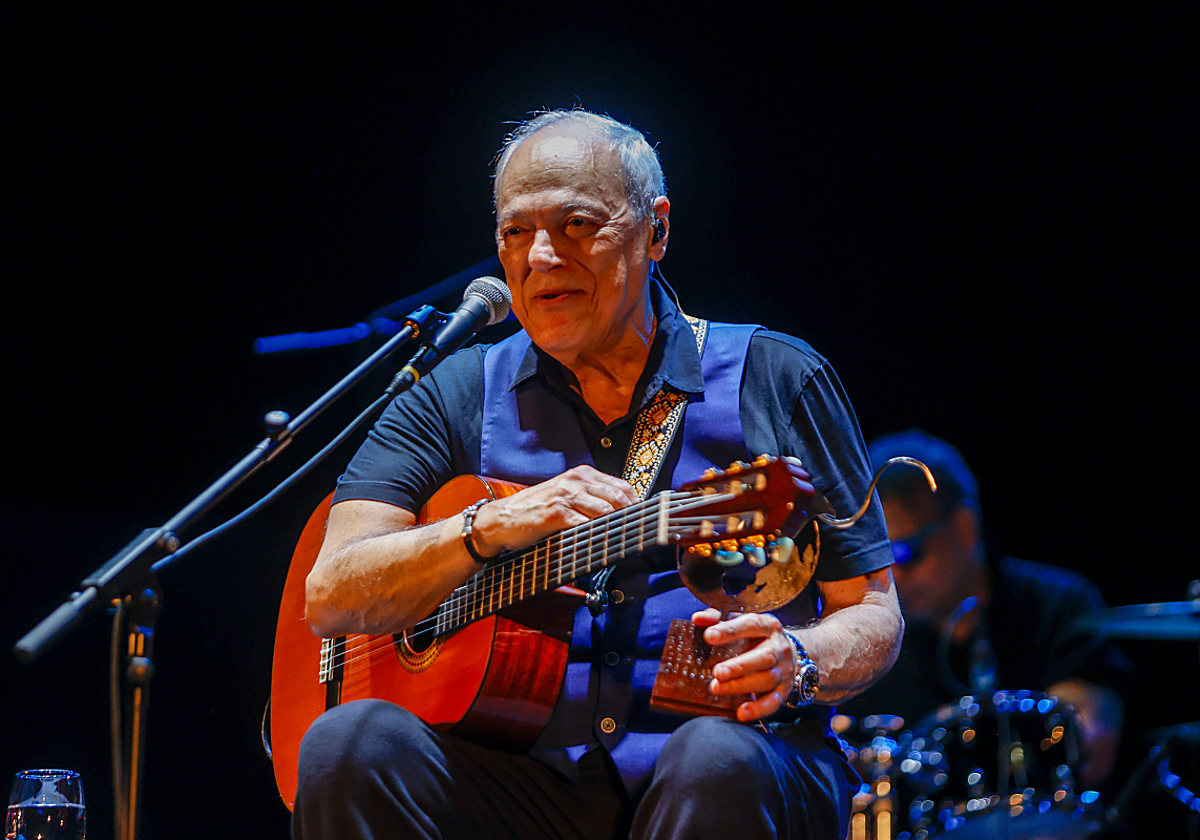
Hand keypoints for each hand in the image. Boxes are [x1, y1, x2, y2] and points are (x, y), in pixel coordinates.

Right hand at [471, 466, 637, 555]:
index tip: (648, 521)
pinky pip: (586, 525)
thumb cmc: (536, 511)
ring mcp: (567, 495)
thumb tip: (624, 516)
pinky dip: (597, 536)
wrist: (501, 520)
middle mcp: (576, 480)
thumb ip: (592, 500)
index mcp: (582, 474)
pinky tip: (603, 544)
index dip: (638, 505)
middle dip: (633, 518)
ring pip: (606, 511)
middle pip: (620, 498)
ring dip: (617, 528)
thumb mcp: (566, 497)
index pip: (624, 486)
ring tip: (627, 541)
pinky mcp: (557, 513)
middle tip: (644, 534)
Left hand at [691, 608, 795, 722]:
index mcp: (767, 626)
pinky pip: (774, 701)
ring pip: (767, 679)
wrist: (787, 651)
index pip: (751, 625)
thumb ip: (718, 618)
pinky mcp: (784, 690)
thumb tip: (697, 619)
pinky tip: (741, 712)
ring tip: (717, 688)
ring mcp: (784, 669)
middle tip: (717, 672)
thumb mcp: (740, 621)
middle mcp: (779, 647)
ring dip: (742, 686)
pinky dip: (758, 709)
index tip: (709, 636)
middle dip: (740, 666)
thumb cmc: (755, 636)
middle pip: (765, 656)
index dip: (730, 630)